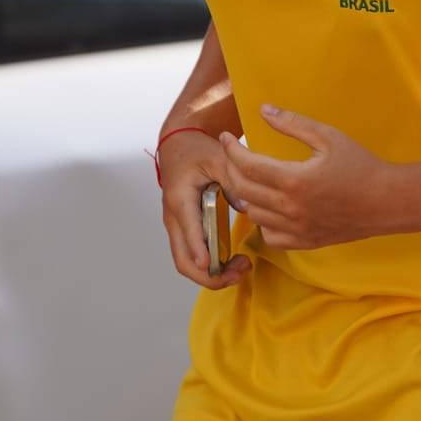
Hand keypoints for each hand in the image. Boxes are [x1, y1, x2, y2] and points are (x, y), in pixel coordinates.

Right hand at [156, 129, 251, 289]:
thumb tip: (247, 208)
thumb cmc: (196, 151)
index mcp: (180, 198)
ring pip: (187, 263)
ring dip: (212, 274)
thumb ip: (233, 180)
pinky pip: (192, 256)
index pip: (188, 229)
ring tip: (241, 269)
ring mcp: (177, 227)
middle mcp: (174, 217)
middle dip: (210, 274)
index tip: (209, 264)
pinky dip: (210, 266)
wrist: (178, 145)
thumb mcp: (218, 157)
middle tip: (240, 272)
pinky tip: (232, 263)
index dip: (198, 249)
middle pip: (184, 259)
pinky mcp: (184, 230)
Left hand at [221, 105, 412, 249]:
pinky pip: (270, 236)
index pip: (247, 165)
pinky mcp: (304, 242)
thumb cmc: (361, 165)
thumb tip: (263, 110)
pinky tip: (270, 206)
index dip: (231, 150)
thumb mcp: (329, 137)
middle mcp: (290, 208)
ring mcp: (296, 229)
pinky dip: (263, 221)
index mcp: (294, 180)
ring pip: (252, 214)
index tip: (226, 138)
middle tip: (233, 155)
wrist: (387, 202)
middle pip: (242, 190)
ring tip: (251, 179)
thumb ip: (293, 124)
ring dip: (246, 195)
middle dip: (231, 169)